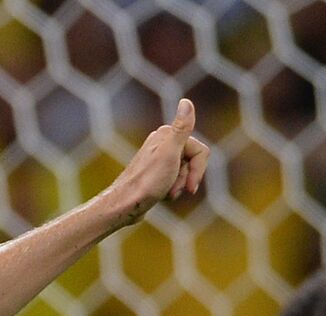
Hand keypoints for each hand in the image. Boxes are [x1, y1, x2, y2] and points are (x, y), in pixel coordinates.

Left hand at [106, 98, 209, 227]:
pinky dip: (172, 188)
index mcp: (167, 135)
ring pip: (184, 170)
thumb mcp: (170, 154)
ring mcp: (158, 157)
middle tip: (173, 189)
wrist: (125, 204)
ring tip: (166, 193)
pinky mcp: (154, 172)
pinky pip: (174, 177)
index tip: (190, 186)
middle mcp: (162, 142)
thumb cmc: (147, 182)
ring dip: (180, 185)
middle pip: (193, 160)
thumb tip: (186, 101)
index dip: (198, 170)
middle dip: (187, 178)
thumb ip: (181, 128)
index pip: (200, 150)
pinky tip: (163, 194)